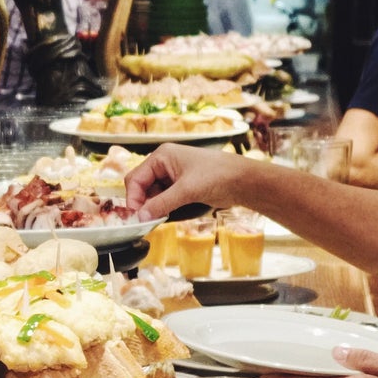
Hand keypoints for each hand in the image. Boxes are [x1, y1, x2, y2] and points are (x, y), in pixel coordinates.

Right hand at [125, 144, 254, 219]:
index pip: (136, 178)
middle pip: (141, 186)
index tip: (136, 216)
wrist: (244, 181)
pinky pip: (163, 198)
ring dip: (152, 207)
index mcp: (162, 156)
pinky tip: (164, 216)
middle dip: (141, 203)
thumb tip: (141, 217)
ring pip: (151, 194)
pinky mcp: (181, 187)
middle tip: (144, 221)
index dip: (133, 198)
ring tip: (156, 220)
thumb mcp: (187, 190)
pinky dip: (161, 208)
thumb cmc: (218, 175)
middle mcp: (164, 164)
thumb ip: (161, 204)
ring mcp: (172, 175)